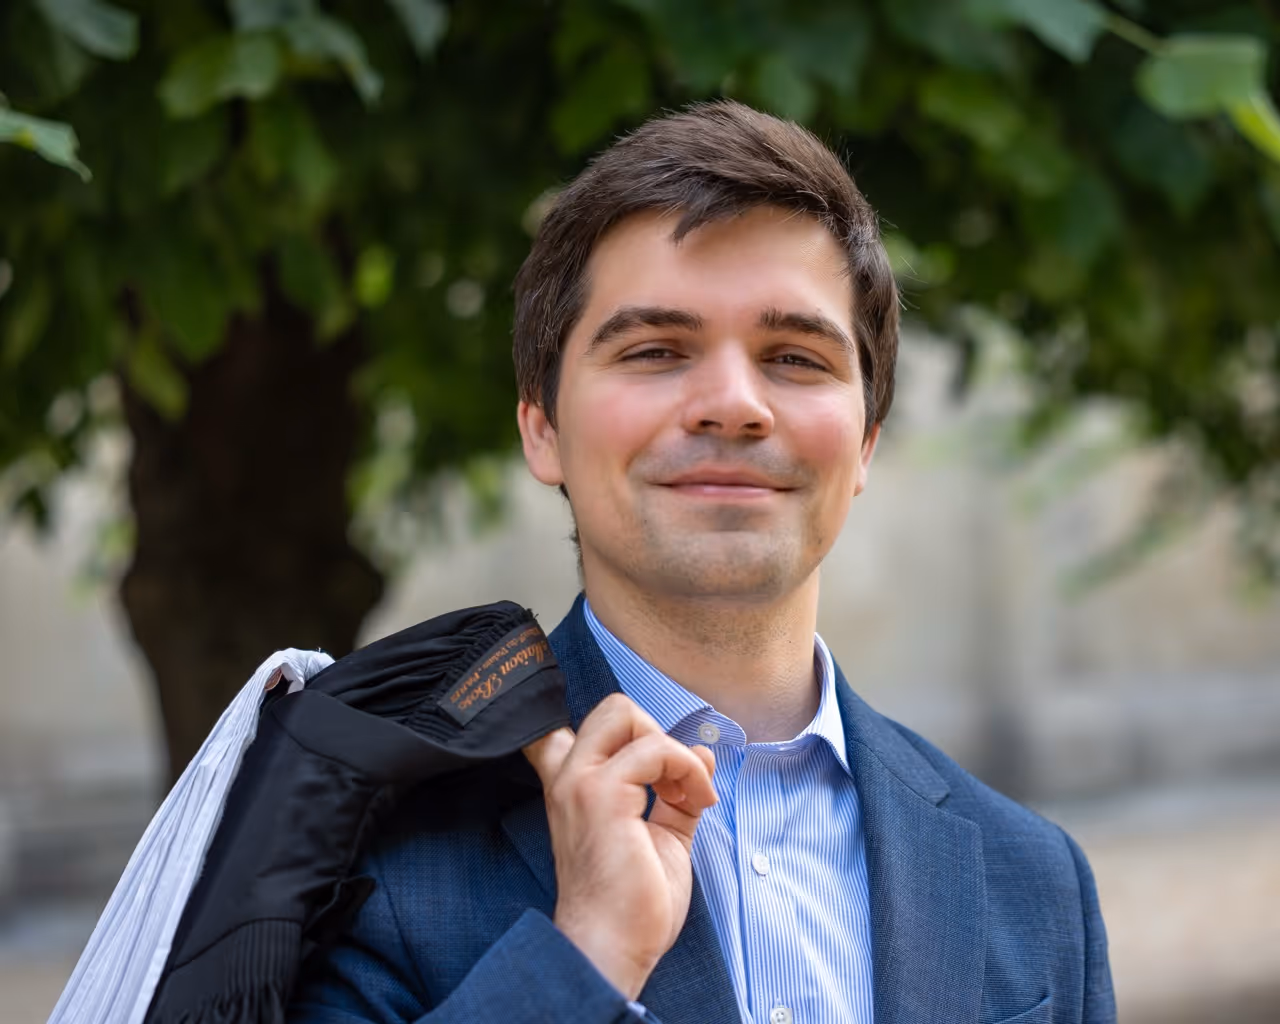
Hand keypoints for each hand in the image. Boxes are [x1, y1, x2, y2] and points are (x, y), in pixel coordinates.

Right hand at [522, 693, 716, 999]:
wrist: (612, 949)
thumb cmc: (630, 905)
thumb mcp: (660, 836)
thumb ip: (675, 793)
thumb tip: (701, 755)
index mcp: (574, 787)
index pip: (573, 726)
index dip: (622, 732)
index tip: (657, 769)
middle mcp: (569, 777)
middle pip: (612, 708)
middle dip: (656, 731)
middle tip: (673, 780)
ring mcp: (581, 782)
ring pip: (626, 713)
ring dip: (675, 752)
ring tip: (689, 796)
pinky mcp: (602, 794)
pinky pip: (655, 749)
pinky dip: (687, 769)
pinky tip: (698, 802)